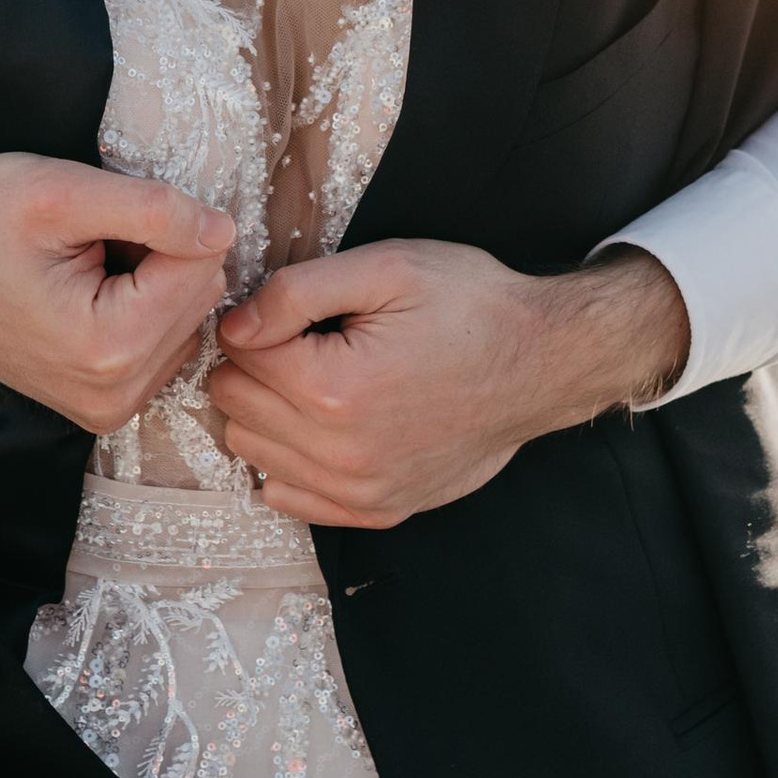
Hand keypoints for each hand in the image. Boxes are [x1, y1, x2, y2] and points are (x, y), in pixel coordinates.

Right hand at [0, 152, 235, 431]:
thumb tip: (223, 230)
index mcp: (109, 347)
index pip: (203, 265)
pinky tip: (91, 292)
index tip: (104, 221)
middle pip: (200, 295)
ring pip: (187, 317)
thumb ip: (153, 208)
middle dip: (160, 255)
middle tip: (90, 243)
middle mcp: (117, 393)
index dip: (164, 224)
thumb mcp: (60, 193)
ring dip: (152, 281)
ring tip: (86, 267)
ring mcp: (112, 407)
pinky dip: (141, 307)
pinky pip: (165, 341)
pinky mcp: (108, 404)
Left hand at [206, 242, 690, 526]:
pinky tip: (323, 424)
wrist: (544, 362)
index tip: (296, 310)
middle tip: (304, 339)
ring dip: (268, 411)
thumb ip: (294, 292)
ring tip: (316, 377)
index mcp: (332, 388)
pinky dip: (291, 459)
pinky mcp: (379, 510)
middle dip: (256, 365)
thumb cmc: (470, 306)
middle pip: (234, 405)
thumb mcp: (385, 267)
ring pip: (253, 450)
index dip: (258, 320)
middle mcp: (339, 453)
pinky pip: (290, 496)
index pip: (235, 355)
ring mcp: (360, 490)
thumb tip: (233, 326)